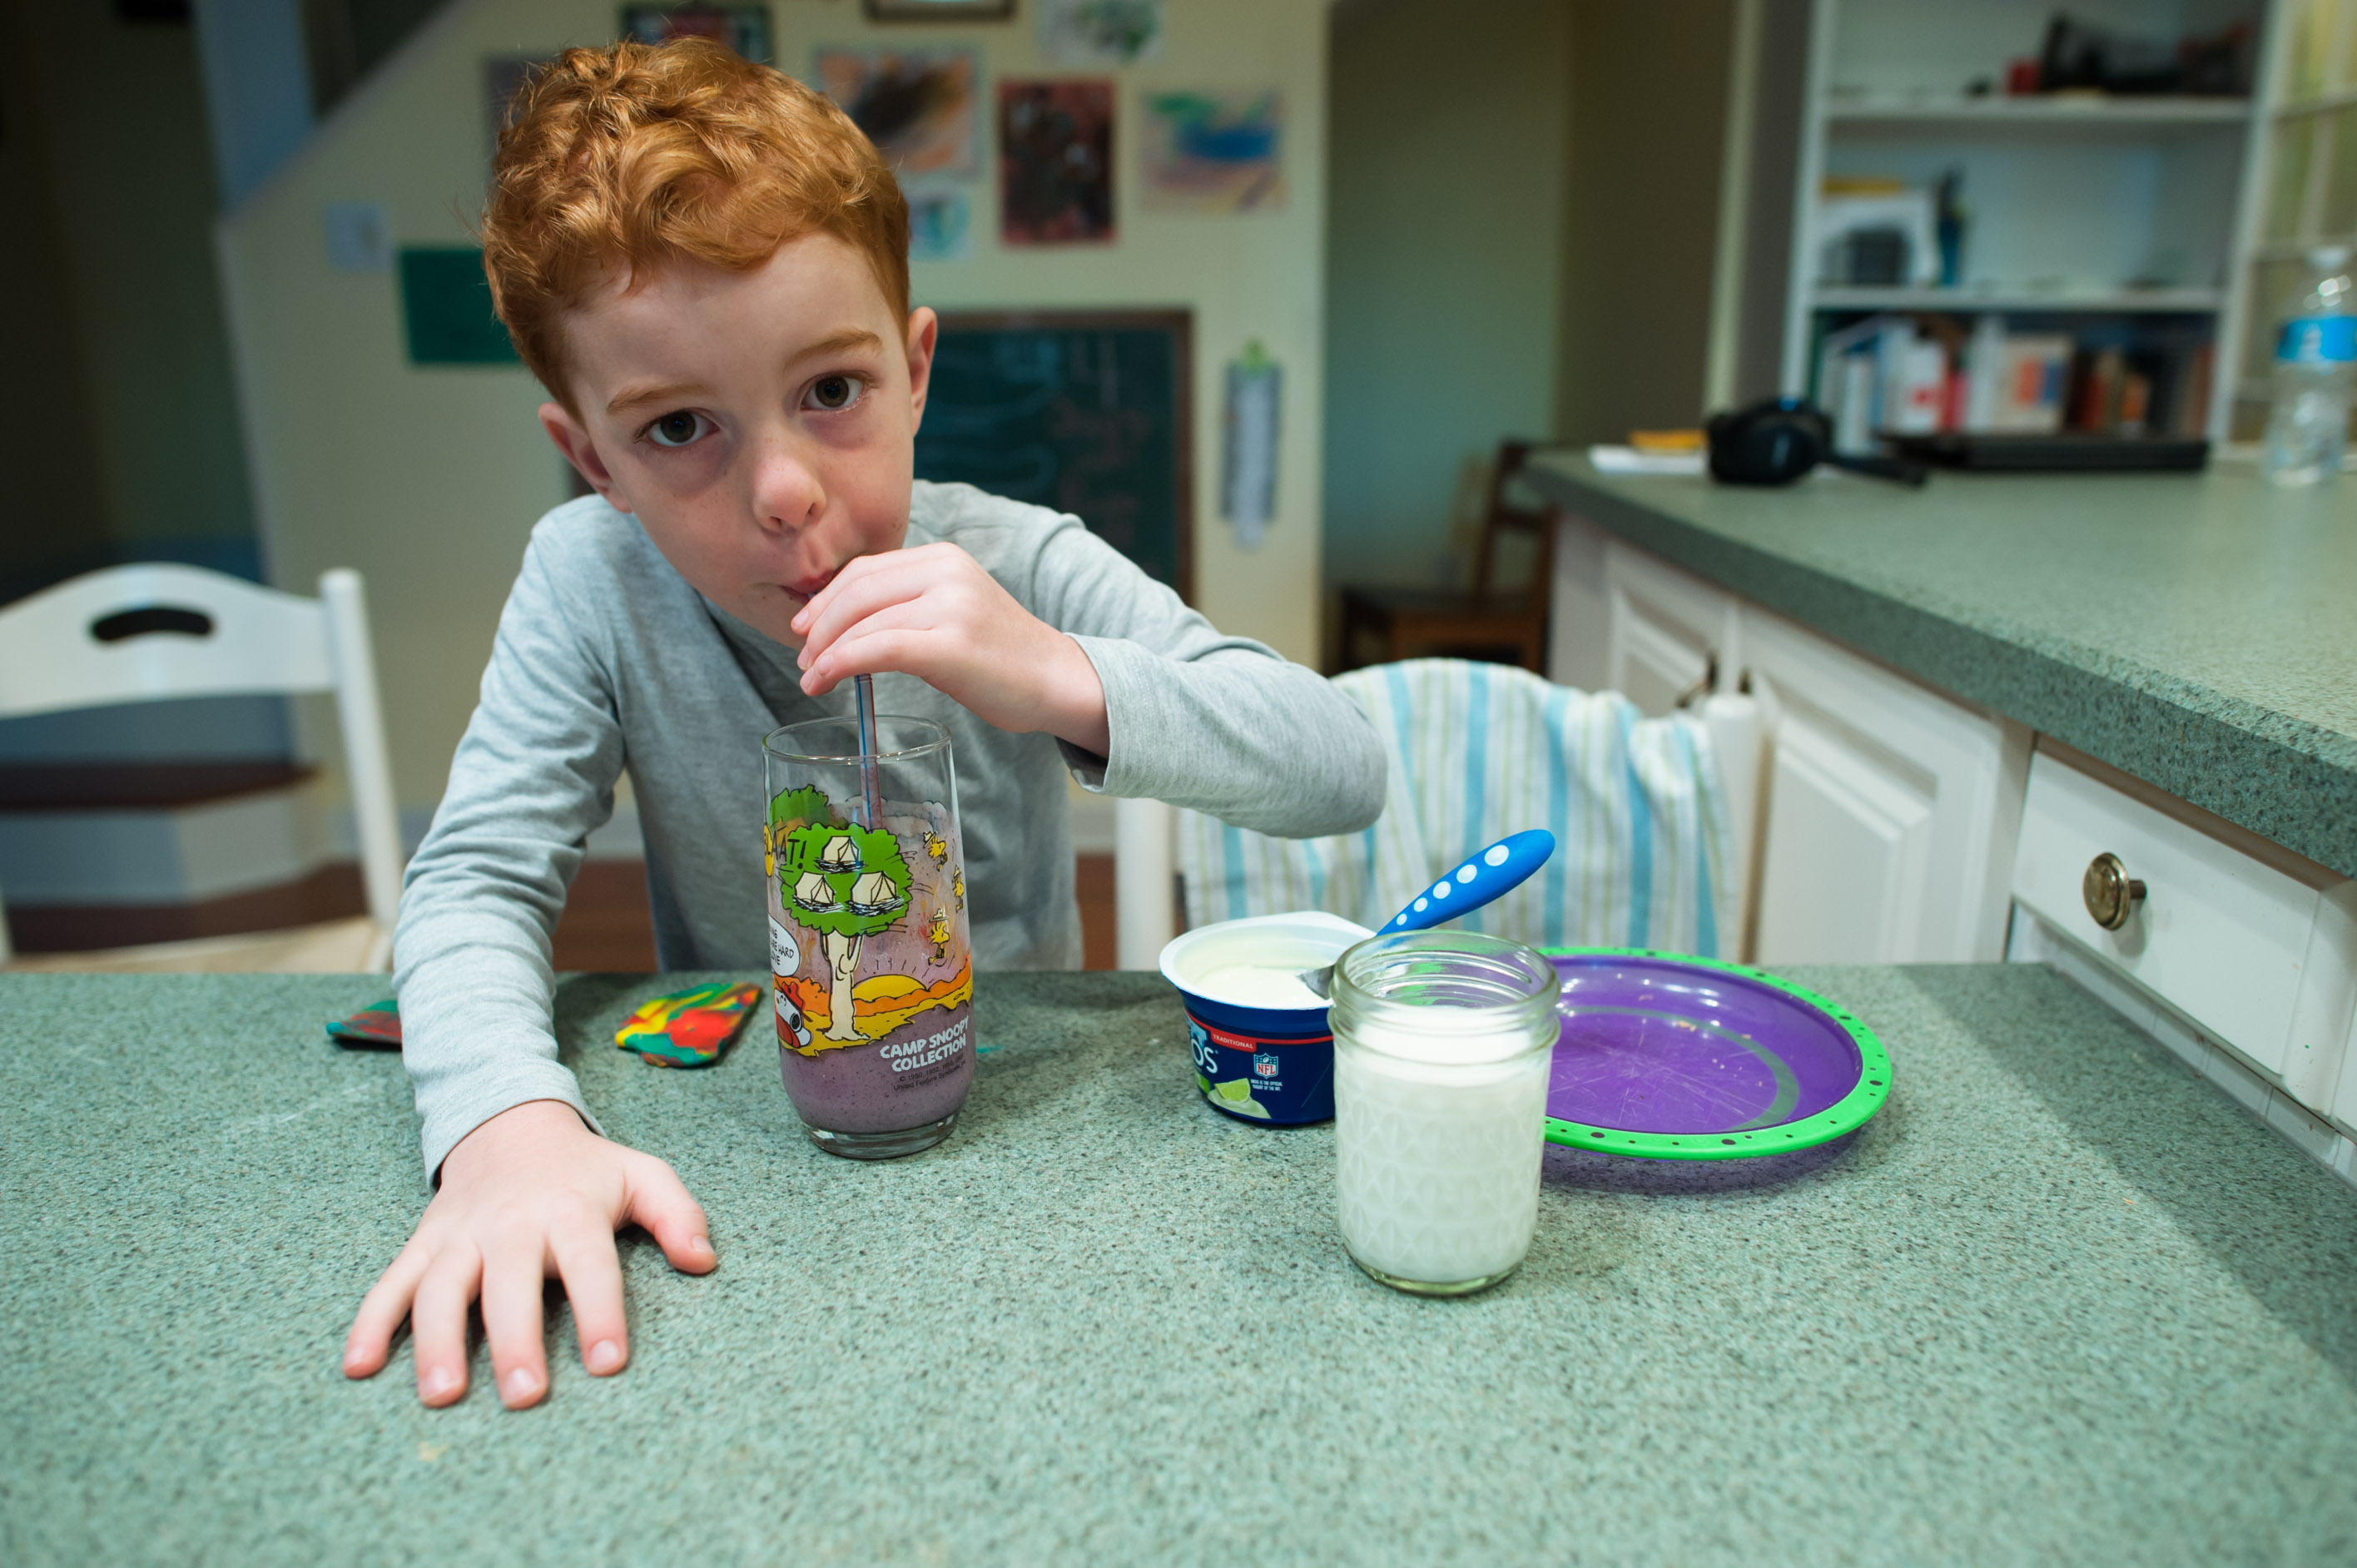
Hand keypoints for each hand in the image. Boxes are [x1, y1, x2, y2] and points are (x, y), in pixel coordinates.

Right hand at [341, 1099, 714, 1408]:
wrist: (509, 1124)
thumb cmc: (584, 1169)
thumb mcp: (641, 1175)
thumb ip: (678, 1213)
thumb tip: (704, 1261)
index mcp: (570, 1210)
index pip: (588, 1264)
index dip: (600, 1312)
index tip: (608, 1363)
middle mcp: (510, 1225)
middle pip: (509, 1284)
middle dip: (516, 1340)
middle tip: (525, 1396)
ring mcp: (460, 1236)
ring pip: (441, 1288)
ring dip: (437, 1341)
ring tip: (443, 1394)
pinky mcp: (424, 1245)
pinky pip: (389, 1283)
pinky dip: (369, 1323)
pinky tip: (358, 1367)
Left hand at [791, 542, 1111, 755]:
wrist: (1056, 680)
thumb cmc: (1000, 656)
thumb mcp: (953, 609)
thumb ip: (908, 602)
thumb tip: (843, 621)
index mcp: (944, 557)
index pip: (865, 569)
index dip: (825, 598)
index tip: (803, 627)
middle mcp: (947, 572)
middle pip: (857, 591)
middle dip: (818, 626)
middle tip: (802, 658)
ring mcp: (951, 606)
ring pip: (863, 621)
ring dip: (825, 652)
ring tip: (810, 678)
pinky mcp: (952, 645)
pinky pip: (879, 649)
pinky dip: (842, 664)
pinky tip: (826, 680)